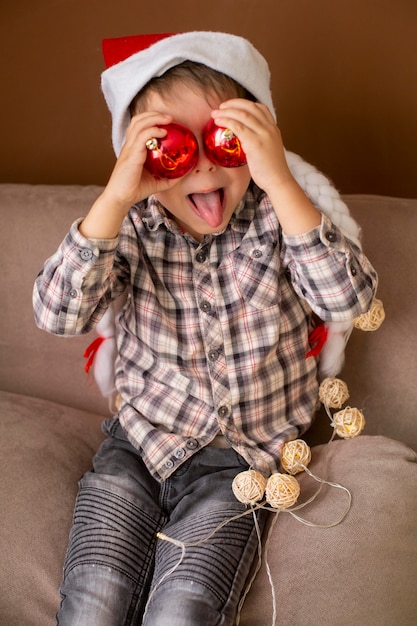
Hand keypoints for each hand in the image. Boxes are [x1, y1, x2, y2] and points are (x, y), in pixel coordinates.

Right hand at [80, 112, 180, 238]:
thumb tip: (185, 174)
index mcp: (133, 148)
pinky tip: (163, 132)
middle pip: (138, 120)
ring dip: (154, 118)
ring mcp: (129, 148)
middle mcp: (130, 145)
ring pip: (139, 124)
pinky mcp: (131, 154)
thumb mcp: (158, 183)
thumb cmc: (136, 190)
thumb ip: (170, 178)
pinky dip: (153, 131)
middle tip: (169, 117)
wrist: (121, 198)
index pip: (139, 126)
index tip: (167, 121)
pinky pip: (141, 136)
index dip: (152, 119)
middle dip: (153, 114)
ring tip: (167, 119)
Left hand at [212, 99, 320, 234]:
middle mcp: (270, 128)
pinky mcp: (255, 143)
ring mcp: (263, 134)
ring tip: (215, 113)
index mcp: (274, 129)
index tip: (233, 106)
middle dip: (233, 104)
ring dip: (226, 111)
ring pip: (242, 115)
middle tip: (221, 107)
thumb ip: (259, 141)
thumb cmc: (271, 171)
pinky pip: (238, 127)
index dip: (245, 104)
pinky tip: (218, 122)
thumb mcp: (268, 150)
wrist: (278, 181)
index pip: (260, 108)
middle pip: (250, 107)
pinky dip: (226, 121)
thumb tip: (243, 140)